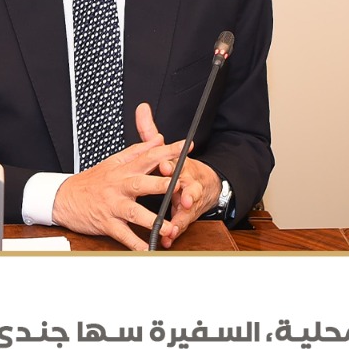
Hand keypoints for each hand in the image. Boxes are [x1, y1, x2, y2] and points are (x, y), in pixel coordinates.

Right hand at [51, 102, 189, 249]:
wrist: (63, 198)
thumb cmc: (92, 181)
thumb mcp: (114, 161)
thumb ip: (138, 150)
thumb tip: (158, 138)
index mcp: (123, 170)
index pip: (148, 157)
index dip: (168, 151)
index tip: (186, 147)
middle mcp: (119, 186)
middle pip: (142, 184)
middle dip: (161, 185)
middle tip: (181, 186)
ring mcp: (113, 206)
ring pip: (134, 212)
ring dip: (152, 220)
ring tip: (169, 227)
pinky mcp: (107, 223)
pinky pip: (123, 235)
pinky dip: (135, 243)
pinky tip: (148, 249)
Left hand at [137, 100, 221, 236]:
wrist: (207, 185)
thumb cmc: (180, 168)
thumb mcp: (166, 148)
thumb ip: (151, 133)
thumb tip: (141, 108)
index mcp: (180, 166)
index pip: (176, 163)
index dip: (171, 165)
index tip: (165, 165)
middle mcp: (187, 183)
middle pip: (188, 187)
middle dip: (185, 192)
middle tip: (181, 198)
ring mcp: (189, 201)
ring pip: (187, 209)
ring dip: (181, 218)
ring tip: (172, 228)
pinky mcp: (186, 216)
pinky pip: (182, 225)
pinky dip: (176, 233)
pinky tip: (169, 239)